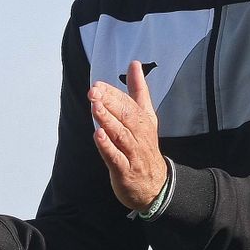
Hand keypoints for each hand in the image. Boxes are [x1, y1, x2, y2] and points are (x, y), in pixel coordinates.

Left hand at [90, 60, 167, 211]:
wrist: (156, 185)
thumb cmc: (145, 147)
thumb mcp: (145, 117)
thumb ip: (138, 91)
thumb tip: (134, 63)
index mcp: (144, 121)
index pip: (129, 104)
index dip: (113, 93)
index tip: (98, 84)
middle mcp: (140, 135)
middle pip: (126, 116)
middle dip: (110, 103)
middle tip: (93, 91)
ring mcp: (133, 153)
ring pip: (121, 135)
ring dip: (108, 120)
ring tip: (96, 107)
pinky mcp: (125, 171)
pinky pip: (117, 158)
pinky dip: (108, 147)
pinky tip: (98, 136)